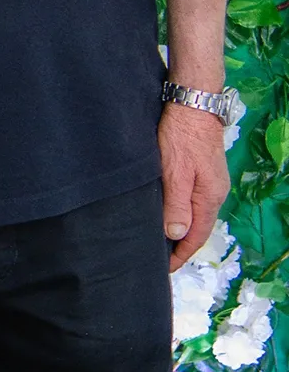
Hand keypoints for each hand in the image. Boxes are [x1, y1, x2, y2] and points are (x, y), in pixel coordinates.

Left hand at [159, 100, 229, 270]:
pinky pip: (192, 200)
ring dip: (179, 228)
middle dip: (180, 245)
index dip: (180, 255)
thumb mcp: (175, 172)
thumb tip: (177, 235)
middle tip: (158, 257)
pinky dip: (180, 212)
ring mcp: (210, 181)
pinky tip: (167, 212)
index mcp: (209, 197)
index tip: (163, 269)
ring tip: (159, 239)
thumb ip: (176, 204)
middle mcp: (214, 192)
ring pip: (195, 213)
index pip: (196, 236)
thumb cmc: (181, 136)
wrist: (193, 102)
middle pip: (198, 227)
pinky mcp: (202, 170)